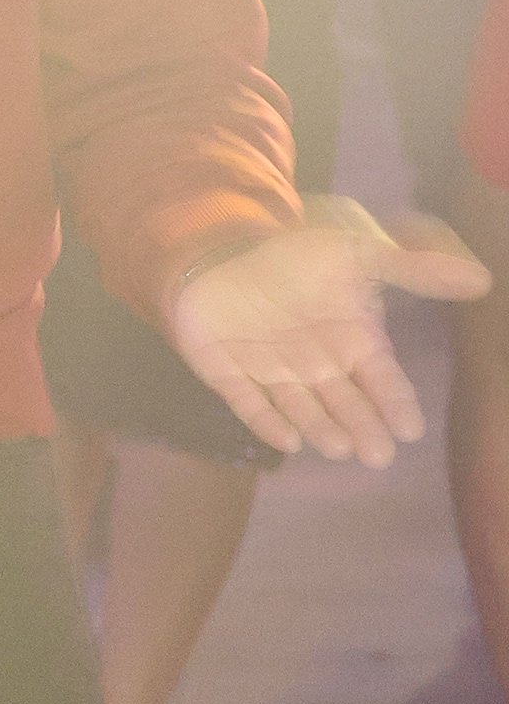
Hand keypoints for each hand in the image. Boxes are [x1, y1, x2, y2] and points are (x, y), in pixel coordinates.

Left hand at [168, 199, 487, 466]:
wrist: (224, 248)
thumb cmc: (295, 256)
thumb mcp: (355, 252)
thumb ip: (409, 268)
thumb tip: (479, 280)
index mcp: (351, 341)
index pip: (381, 378)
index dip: (395, 402)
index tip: (412, 430)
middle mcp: (317, 364)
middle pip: (345, 403)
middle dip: (362, 428)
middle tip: (378, 455)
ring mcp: (271, 371)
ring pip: (301, 407)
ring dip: (319, 427)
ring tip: (338, 448)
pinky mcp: (226, 372)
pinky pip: (247, 401)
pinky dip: (264, 421)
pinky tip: (285, 440)